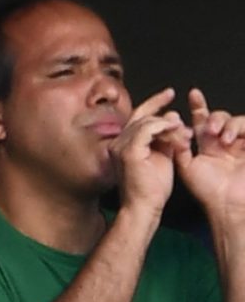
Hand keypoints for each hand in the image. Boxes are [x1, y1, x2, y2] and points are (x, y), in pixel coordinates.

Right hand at [110, 88, 190, 214]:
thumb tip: (172, 116)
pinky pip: (146, 129)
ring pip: (146, 122)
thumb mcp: (162, 156)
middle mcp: (117, 143)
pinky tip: (174, 132)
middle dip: (161, 109)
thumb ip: (165, 137)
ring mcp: (120, 147)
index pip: (137, 117)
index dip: (153, 103)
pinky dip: (163, 128)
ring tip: (184, 136)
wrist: (144, 206)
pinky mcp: (128, 152)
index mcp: (123, 144)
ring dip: (169, 126)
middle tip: (177, 106)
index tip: (168, 94)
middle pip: (141, 116)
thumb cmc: (152, 188)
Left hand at [177, 88, 244, 221]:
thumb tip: (171, 128)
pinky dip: (239, 128)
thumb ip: (179, 148)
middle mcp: (223, 142)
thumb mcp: (187, 167)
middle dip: (215, 117)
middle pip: (220, 117)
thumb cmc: (207, 190)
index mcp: (207, 145)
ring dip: (229, 125)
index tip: (193, 94)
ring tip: (223, 139)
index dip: (199, 105)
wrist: (227, 205)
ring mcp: (240, 145)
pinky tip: (231, 139)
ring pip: (235, 121)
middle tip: (210, 130)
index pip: (202, 120)